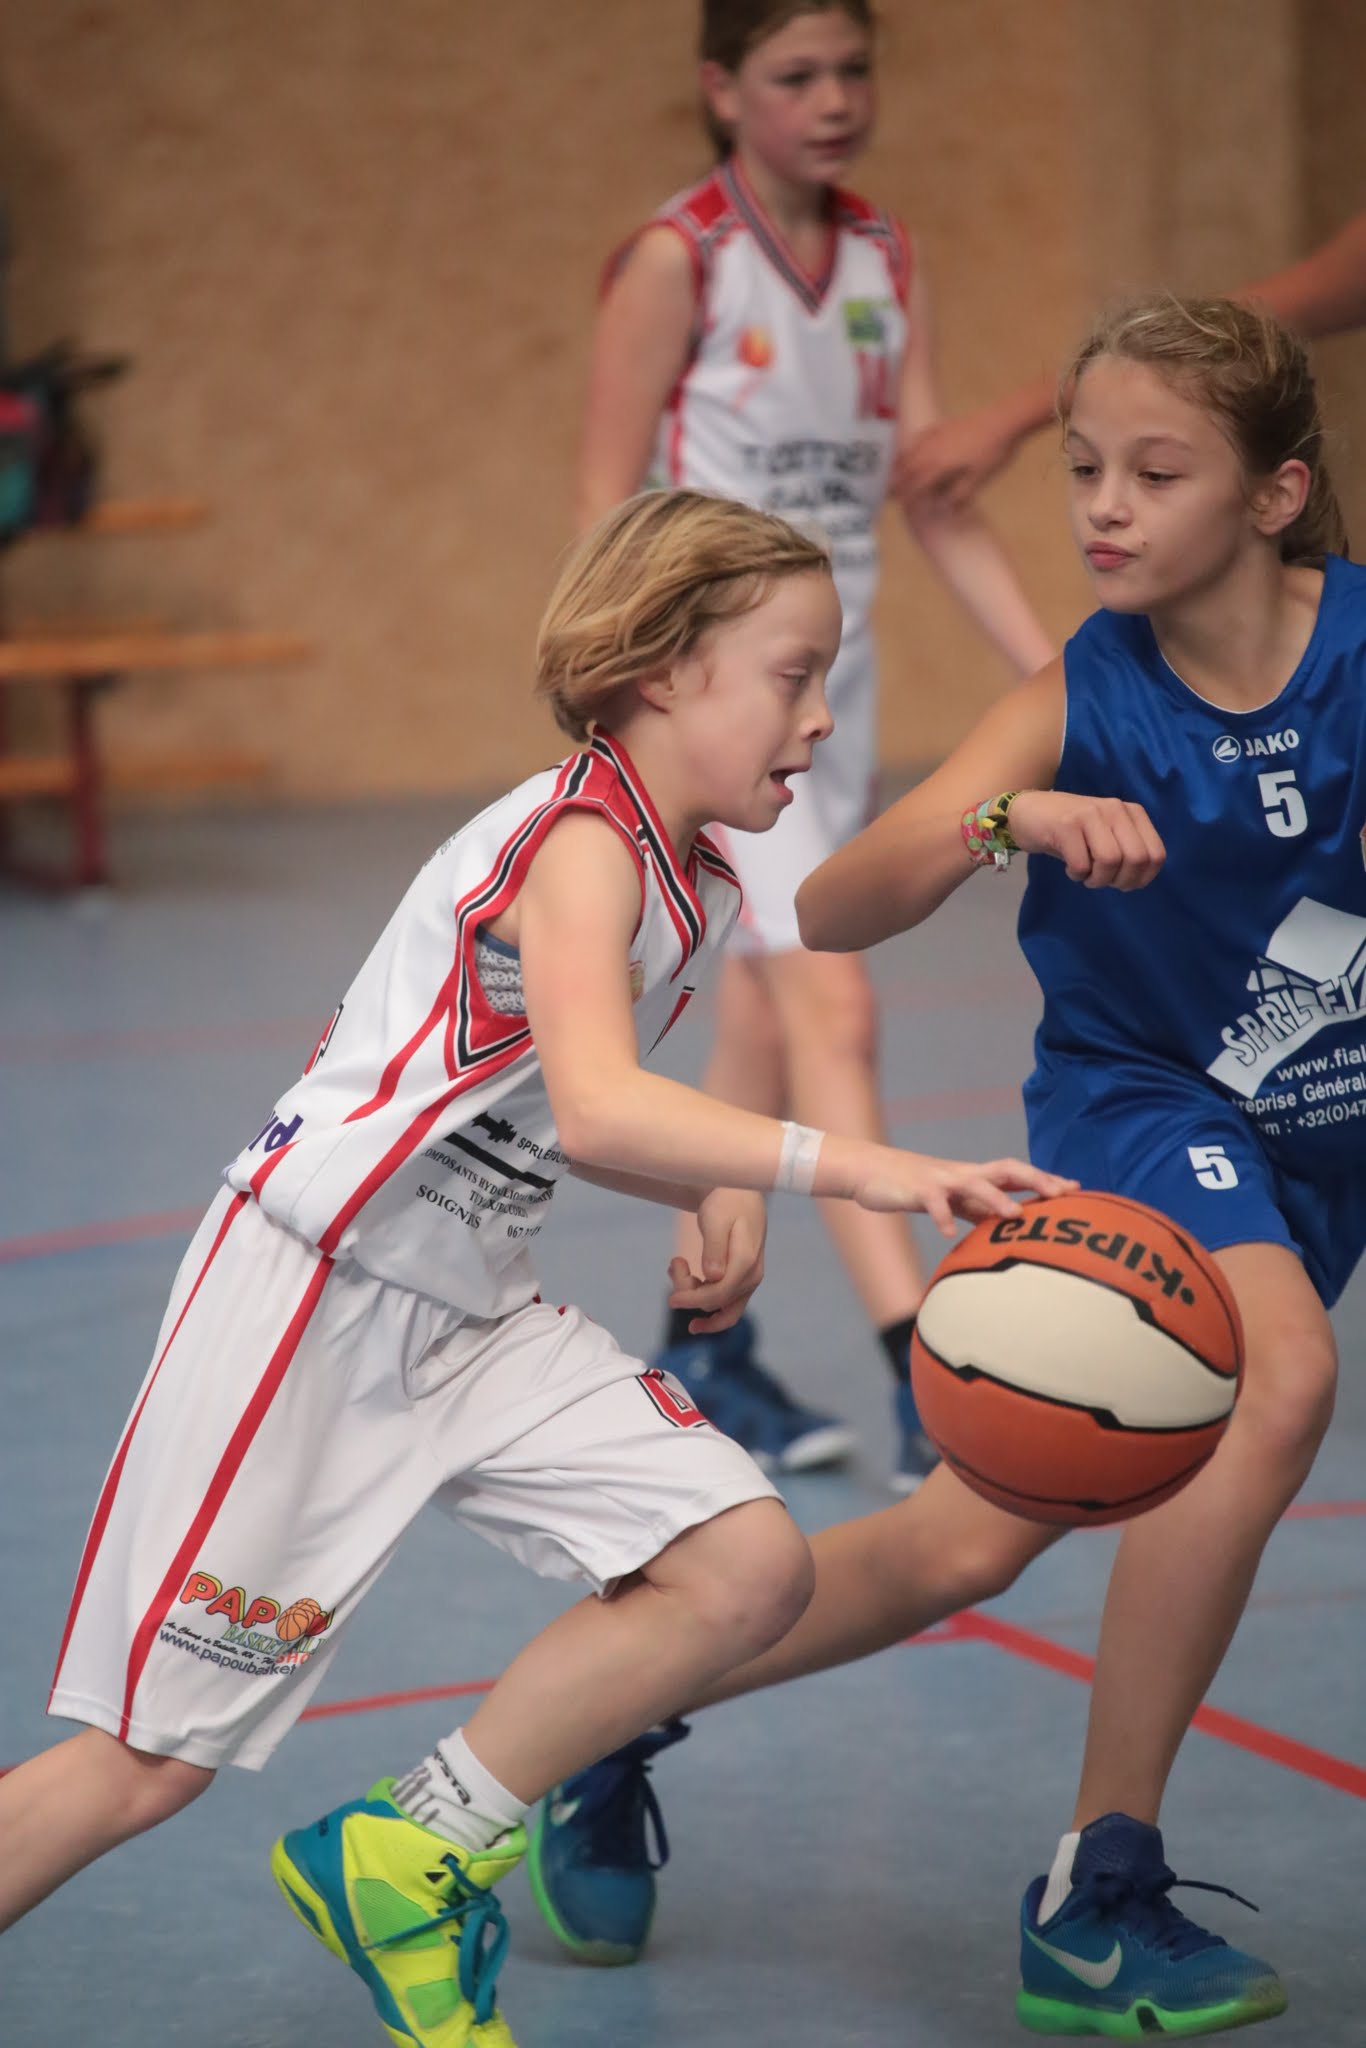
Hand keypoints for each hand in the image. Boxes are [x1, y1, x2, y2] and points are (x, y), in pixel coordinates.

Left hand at [667, 1189, 766, 1334]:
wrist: (740, 1195)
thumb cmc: (726, 1203)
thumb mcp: (715, 1219)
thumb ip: (714, 1248)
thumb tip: (713, 1277)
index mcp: (745, 1262)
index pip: (718, 1294)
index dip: (693, 1300)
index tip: (671, 1300)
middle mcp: (751, 1276)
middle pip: (716, 1301)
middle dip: (688, 1290)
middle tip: (675, 1262)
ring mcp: (749, 1280)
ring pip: (720, 1305)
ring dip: (693, 1292)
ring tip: (677, 1264)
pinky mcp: (742, 1280)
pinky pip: (724, 1301)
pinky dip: (702, 1295)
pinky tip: (686, 1275)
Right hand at [851, 1152, 1077, 1237]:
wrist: (870, 1171)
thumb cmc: (914, 1187)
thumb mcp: (952, 1199)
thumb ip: (977, 1209)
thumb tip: (1006, 1226)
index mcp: (974, 1177)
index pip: (1017, 1174)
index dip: (1046, 1179)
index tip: (1076, 1189)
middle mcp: (963, 1174)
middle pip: (1006, 1169)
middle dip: (1035, 1179)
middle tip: (1061, 1194)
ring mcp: (942, 1179)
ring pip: (975, 1183)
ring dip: (996, 1199)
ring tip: (1016, 1215)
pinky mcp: (918, 1189)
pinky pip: (934, 1202)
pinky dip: (944, 1216)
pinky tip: (950, 1233)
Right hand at [894, 407, 1020, 512]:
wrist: (1004, 422)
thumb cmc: (993, 453)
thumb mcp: (979, 479)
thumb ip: (960, 496)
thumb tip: (946, 510)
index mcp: (940, 467)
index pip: (917, 485)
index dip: (908, 496)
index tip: (899, 505)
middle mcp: (933, 451)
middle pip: (908, 469)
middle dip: (897, 482)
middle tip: (887, 493)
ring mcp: (937, 437)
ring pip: (911, 452)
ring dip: (899, 464)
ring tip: (891, 473)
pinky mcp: (943, 427)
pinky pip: (920, 437)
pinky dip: (911, 445)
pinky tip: (911, 447)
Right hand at [1007, 790, 1165, 889]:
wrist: (1028, 811)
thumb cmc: (1071, 830)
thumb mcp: (1106, 834)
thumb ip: (1127, 849)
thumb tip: (1139, 878)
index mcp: (1131, 813)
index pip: (1156, 855)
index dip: (1142, 878)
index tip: (1122, 882)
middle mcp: (1115, 809)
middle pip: (1136, 859)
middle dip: (1120, 881)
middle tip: (1102, 881)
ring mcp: (1091, 814)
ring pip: (1110, 861)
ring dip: (1097, 879)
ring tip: (1085, 875)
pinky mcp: (1066, 824)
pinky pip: (1081, 863)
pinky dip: (1076, 875)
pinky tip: (1069, 868)